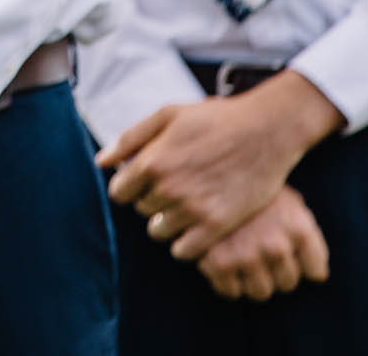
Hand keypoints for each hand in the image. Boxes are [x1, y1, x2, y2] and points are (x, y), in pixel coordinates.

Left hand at [98, 72, 343, 261]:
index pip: (120, 192)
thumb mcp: (168, 115)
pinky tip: (197, 226)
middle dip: (152, 200)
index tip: (145, 181)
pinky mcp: (217, 226)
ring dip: (168, 221)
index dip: (130, 186)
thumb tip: (101, 161)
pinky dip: (186, 242)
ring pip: (159, 231)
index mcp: (151, 162)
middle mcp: (168, 189)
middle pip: (141, 210)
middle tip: (175, 187)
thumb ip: (131, 139)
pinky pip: (184, 251)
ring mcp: (193, 210)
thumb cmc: (215, 119)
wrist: (265, 131)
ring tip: (186, 205)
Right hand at [195, 185, 329, 300]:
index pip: (314, 271)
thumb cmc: (251, 184)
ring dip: (253, 281)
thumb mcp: (287, 199)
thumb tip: (318, 276)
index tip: (290, 253)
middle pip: (287, 283)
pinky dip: (227, 282)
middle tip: (261, 253)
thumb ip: (304, 232)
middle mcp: (276, 245)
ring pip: (260, 292)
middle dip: (277, 272)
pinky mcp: (217, 262)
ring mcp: (246, 255)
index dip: (303, 264)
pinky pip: (230, 292)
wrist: (204, 164)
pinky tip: (223, 262)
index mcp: (297, 227)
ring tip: (243, 260)